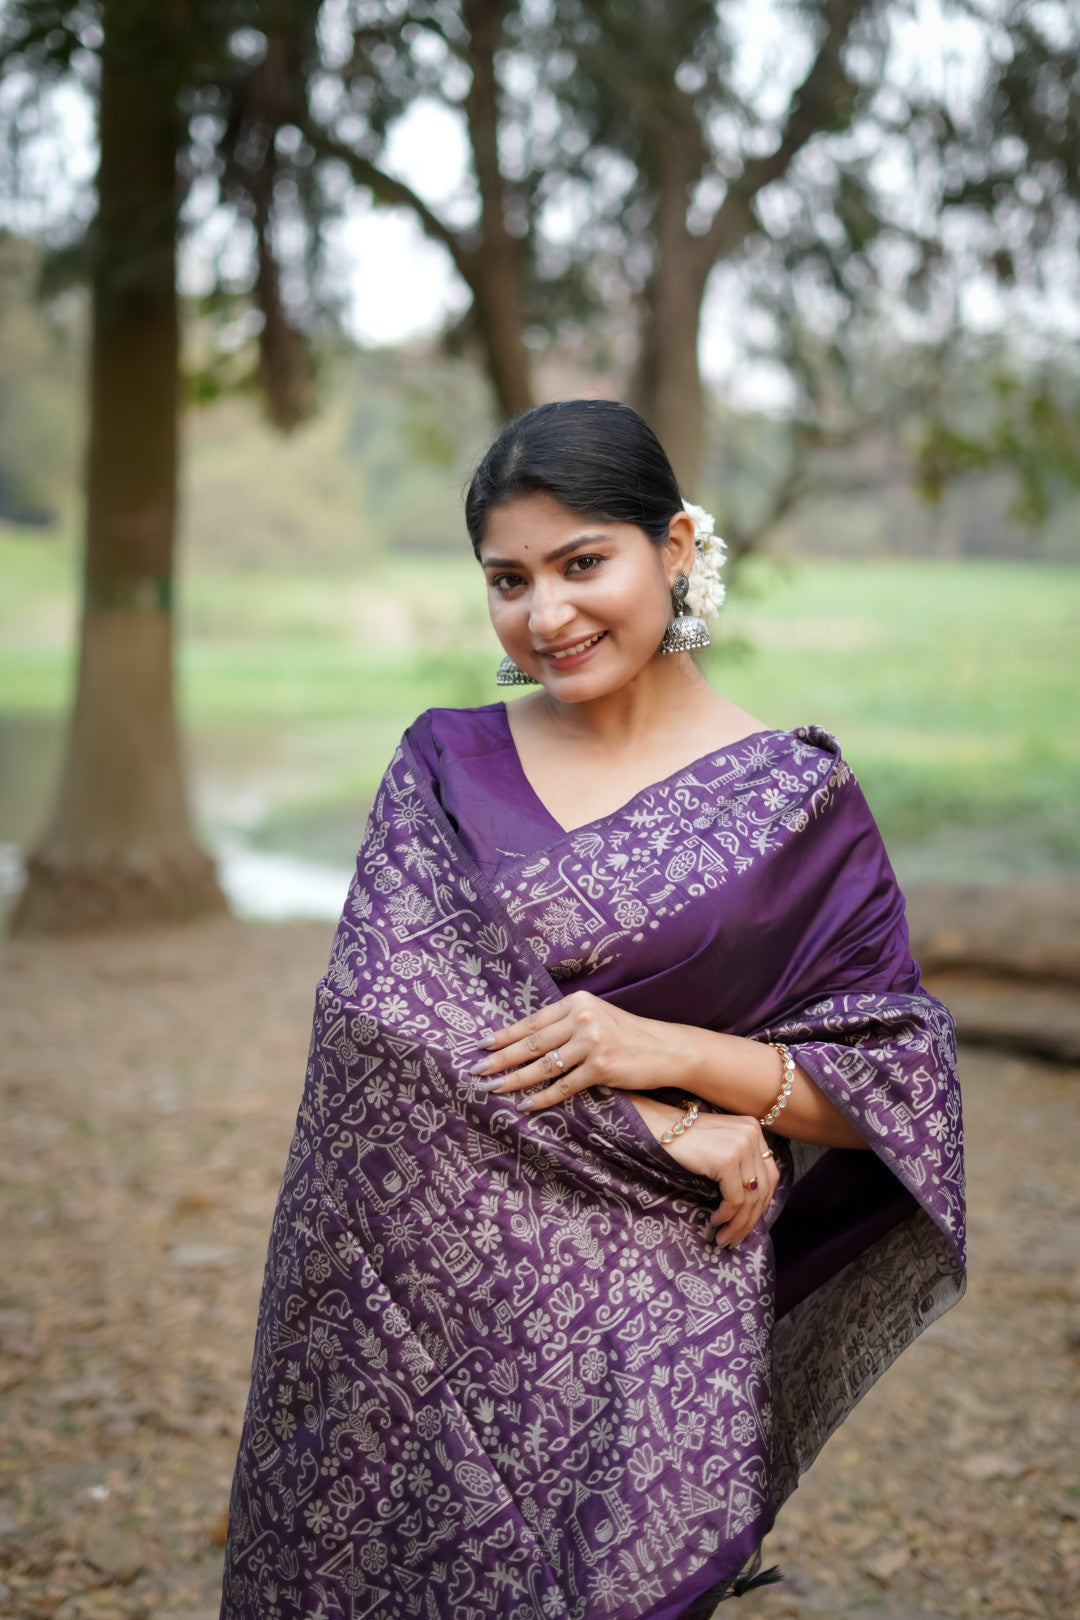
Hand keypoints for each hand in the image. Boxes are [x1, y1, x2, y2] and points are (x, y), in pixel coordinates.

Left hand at [470, 990, 690, 1108]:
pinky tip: (525, 1104)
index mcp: (576, 1002)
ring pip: (542, 1066)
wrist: (666, 1049)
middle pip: (531, 1043)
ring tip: (492, 1089)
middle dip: (499, 1059)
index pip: (532, 1022)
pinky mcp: (602, 1067)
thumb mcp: (595, 1017)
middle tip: (474, 1070)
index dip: (504, 1035)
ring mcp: (592, 1042)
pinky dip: (541, 1097)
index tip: (480, 1045)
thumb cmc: (626, 1035)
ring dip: (513, 1080)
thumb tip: (523, 1040)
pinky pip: (563, 1086)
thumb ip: (565, 1023)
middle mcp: (582, 1018)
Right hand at [628, 1096, 778, 1245]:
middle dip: (750, 1219)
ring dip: (738, 1223)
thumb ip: (741, 1164)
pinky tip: (715, 1220)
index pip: (769, 1176)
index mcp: (754, 1129)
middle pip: (763, 1188)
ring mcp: (741, 1145)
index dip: (761, 1204)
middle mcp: (752, 1134)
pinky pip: (734, 1198)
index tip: (747, 1223)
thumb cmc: (684, 1141)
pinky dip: (727, 1215)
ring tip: (724, 1237)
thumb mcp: (721, 1146)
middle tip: (735, 1238)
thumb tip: (754, 1205)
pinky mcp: (727, 1159)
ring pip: (750, 1197)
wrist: (657, 1128)